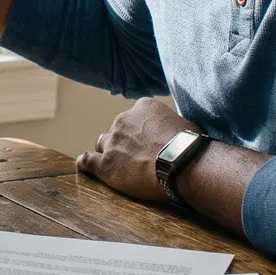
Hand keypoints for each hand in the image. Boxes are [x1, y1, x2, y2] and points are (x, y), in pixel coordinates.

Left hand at [77, 98, 197, 202]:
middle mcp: (123, 119)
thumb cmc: (190, 145)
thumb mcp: (183, 123)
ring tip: (120, 166)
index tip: (149, 141)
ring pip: (104, 144)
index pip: (135, 116)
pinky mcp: (105, 163)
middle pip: (118, 130)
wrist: (182, 163)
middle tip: (138, 157)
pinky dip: (86, 164)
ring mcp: (113, 141)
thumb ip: (168, 124)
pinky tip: (85, 168)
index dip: (141, 130)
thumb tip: (173, 133)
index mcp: (143, 106)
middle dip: (125, 141)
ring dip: (110, 152)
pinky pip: (87, 161)